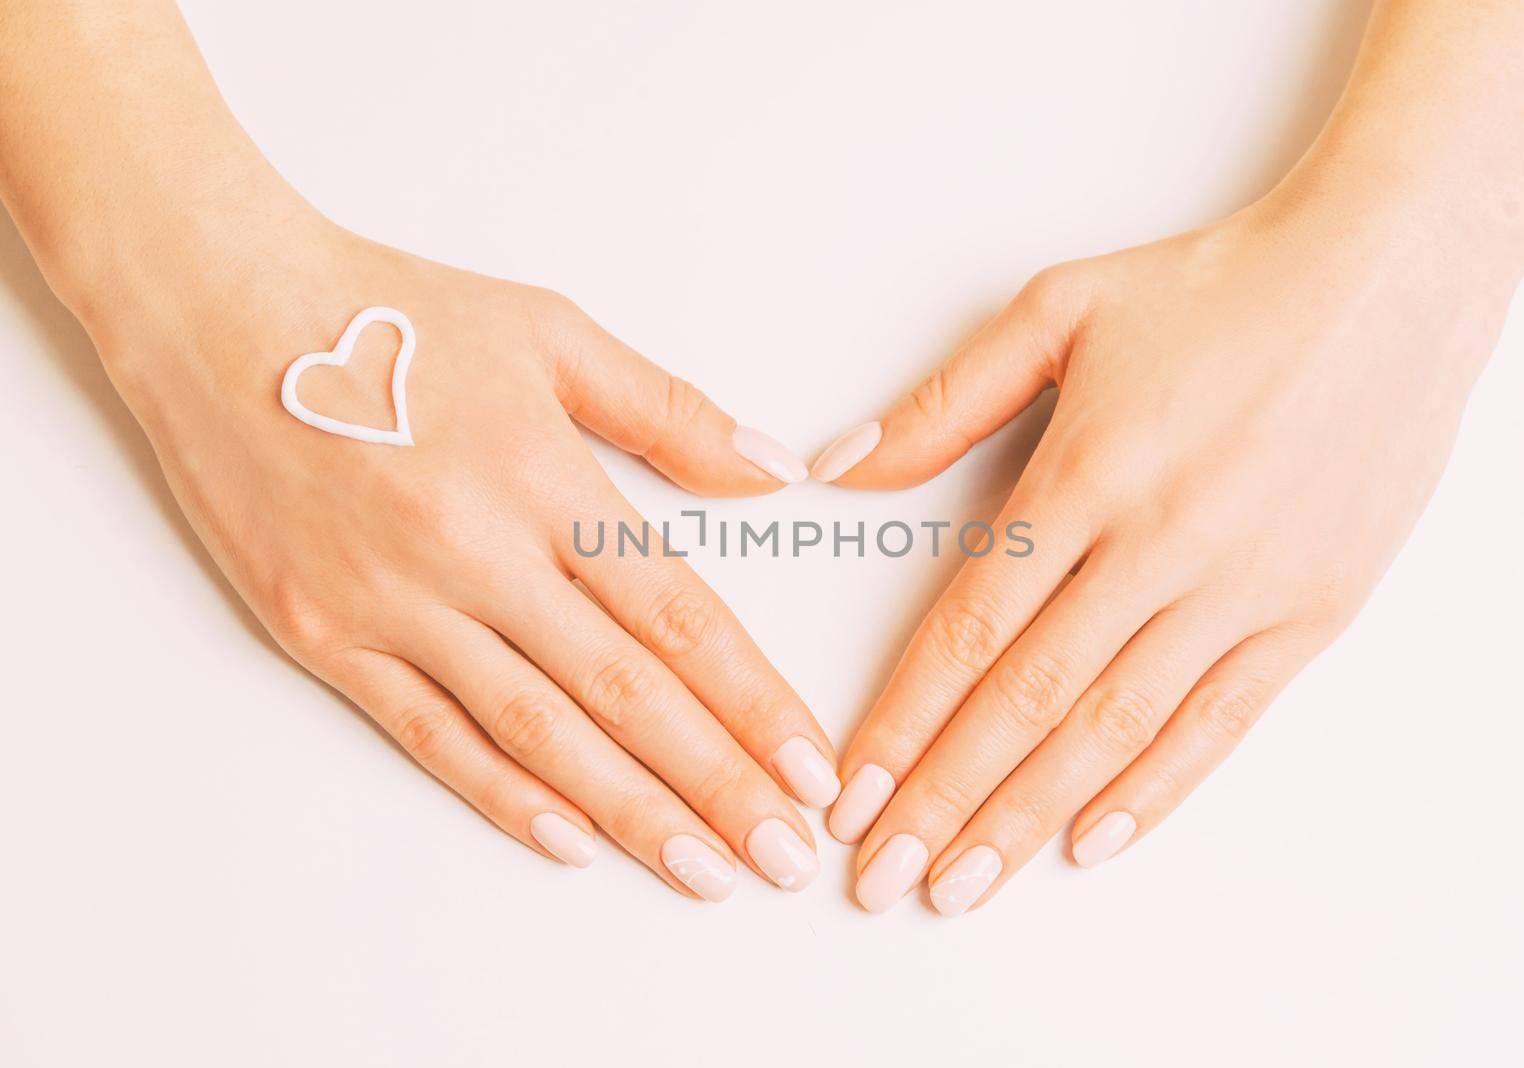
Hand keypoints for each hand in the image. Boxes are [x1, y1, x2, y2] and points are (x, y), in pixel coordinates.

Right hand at [97, 215, 834, 899]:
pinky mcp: (326, 635)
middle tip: (785, 853)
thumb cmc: (394, 314)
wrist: (217, 310)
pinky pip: (429, 732)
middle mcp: (479, 553)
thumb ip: (672, 412)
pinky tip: (570, 842)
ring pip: (538, 730)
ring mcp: (398, 603)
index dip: (754, 702)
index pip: (679, 615)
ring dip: (630, 811)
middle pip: (625, 691)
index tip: (811, 767)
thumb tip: (776, 473)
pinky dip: (502, 792)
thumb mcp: (551, 332)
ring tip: (705, 870)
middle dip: (718, 782)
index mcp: (547, 479)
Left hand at [817, 197, 1506, 913]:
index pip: (969, 629)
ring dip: (1030, 817)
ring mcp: (1242, 586)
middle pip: (1027, 701)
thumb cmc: (1214, 289)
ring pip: (1115, 728)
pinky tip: (1092, 839)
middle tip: (883, 878)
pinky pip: (1220, 722)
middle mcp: (1159, 544)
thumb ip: (942, 403)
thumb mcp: (1058, 310)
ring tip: (963, 885)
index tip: (851, 791)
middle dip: (946, 800)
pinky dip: (1155, 790)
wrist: (1389, 277)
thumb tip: (838, 470)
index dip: (903, 722)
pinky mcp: (1311, 610)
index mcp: (1083, 475)